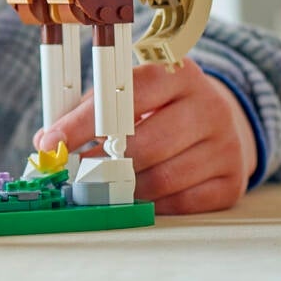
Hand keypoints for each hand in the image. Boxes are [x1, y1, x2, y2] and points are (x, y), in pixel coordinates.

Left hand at [35, 63, 256, 217]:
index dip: (85, 121)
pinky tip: (137, 199)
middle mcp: (209, 106)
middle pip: (147, 144)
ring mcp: (226, 145)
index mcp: (178, 75)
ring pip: (164, 178)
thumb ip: (89, 110)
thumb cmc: (159, 110)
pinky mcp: (233, 180)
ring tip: (100, 190)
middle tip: (73, 176)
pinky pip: (185, 203)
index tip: (52, 141)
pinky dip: (154, 206)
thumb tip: (47, 140)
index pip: (128, 95)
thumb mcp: (130, 95)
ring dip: (125, 190)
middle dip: (101, 164)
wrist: (219, 124)